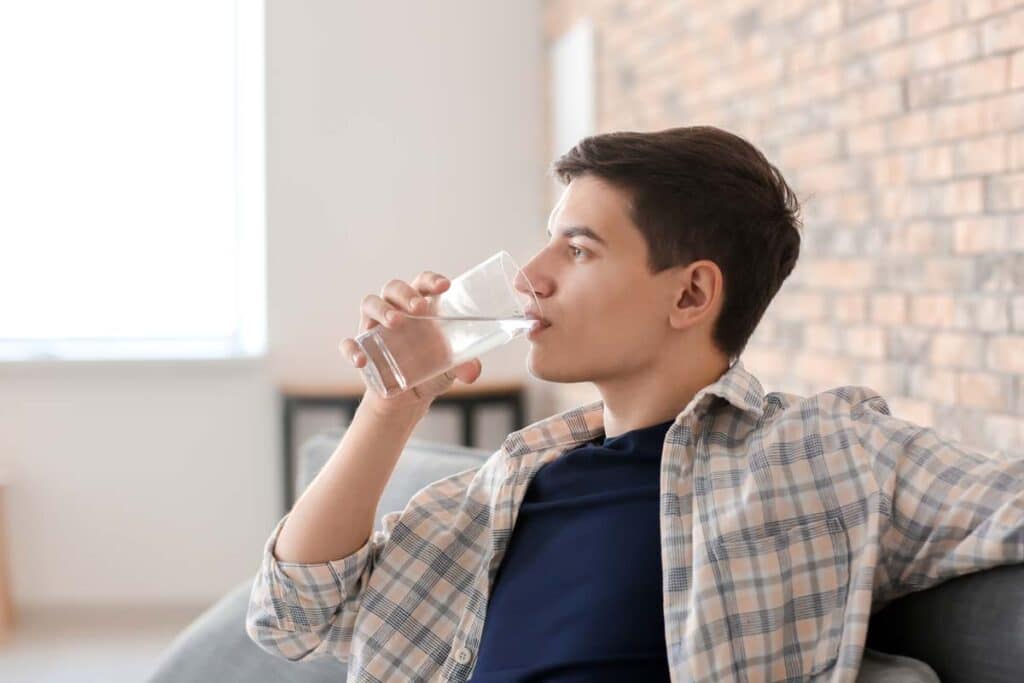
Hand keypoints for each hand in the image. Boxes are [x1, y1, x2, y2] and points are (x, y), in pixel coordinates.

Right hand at [338, 270, 482, 413]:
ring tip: (396, 321)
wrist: (409, 399)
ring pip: (369, 304)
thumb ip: (464, 366)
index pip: (422, 283)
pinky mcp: (362, 348)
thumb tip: (473, 370)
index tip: (445, 286)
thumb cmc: (432, 370)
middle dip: (405, 293)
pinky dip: (351, 349)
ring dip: (381, 309)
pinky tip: (361, 360)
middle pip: (394, 288)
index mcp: (420, 307)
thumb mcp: (451, 368)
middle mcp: (395, 310)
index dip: (431, 280)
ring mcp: (375, 327)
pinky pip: (348, 343)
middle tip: (419, 308)